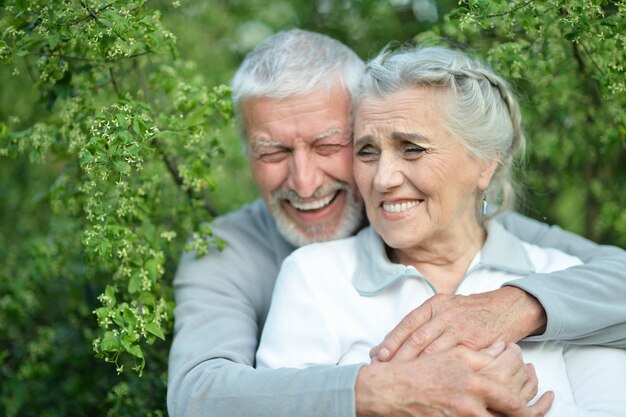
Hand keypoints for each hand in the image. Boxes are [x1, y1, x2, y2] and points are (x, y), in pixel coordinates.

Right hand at [355, 343, 552, 416]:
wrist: (386, 391)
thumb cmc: (415, 371)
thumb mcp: (449, 354)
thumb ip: (479, 353)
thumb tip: (503, 349)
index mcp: (472, 375)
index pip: (512, 385)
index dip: (529, 386)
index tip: (537, 384)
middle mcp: (471, 397)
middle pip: (514, 410)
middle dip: (534, 409)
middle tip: (545, 403)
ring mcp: (463, 415)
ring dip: (519, 415)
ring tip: (531, 411)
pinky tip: (500, 415)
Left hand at [370, 287, 546, 361]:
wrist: (506, 309)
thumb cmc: (471, 313)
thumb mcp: (445, 309)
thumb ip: (422, 324)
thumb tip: (389, 343)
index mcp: (435, 304)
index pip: (408, 323)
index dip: (392, 340)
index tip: (378, 355)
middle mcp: (446, 313)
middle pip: (416, 337)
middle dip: (398, 355)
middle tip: (384, 369)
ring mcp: (461, 327)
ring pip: (432, 349)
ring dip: (415, 364)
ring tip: (402, 377)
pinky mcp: (476, 342)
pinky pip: (453, 358)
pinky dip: (440, 369)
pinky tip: (430, 379)